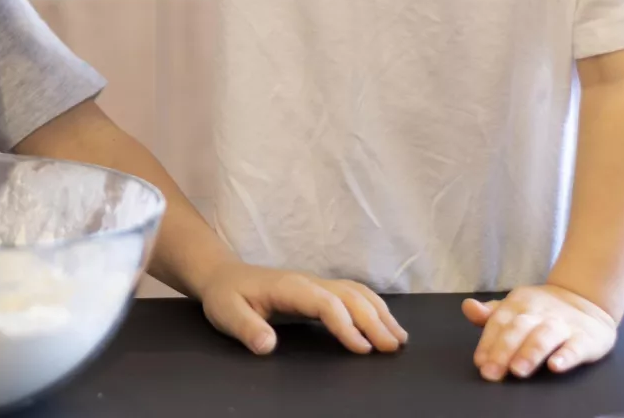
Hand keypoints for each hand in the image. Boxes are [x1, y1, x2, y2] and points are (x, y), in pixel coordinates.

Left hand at [196, 261, 405, 356]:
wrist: (224, 276)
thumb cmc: (226, 296)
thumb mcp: (226, 313)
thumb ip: (246, 328)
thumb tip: (267, 345)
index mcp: (289, 287)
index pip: (325, 303)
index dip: (345, 325)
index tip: (362, 348)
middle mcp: (308, 282)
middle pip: (349, 296)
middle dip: (374, 320)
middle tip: (392, 347)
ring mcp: (316, 283)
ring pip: (356, 293)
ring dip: (380, 313)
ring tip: (399, 338)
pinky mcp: (319, 290)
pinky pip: (353, 293)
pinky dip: (374, 306)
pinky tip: (386, 323)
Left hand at [464, 285, 616, 380]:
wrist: (586, 301)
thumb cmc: (541, 311)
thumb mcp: (515, 308)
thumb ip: (490, 313)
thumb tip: (468, 307)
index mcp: (519, 304)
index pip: (499, 322)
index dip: (488, 342)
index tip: (480, 362)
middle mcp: (540, 313)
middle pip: (519, 329)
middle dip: (503, 351)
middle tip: (492, 372)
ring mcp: (563, 325)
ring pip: (544, 337)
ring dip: (530, 353)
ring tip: (517, 370)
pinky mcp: (586, 339)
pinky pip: (575, 347)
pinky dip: (565, 357)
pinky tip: (555, 366)